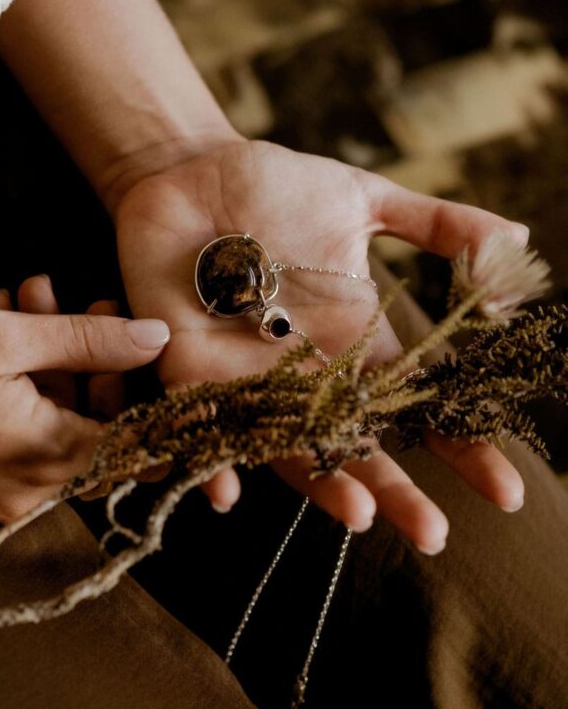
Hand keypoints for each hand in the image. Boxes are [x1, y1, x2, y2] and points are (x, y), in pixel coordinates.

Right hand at [0, 295, 169, 521]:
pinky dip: (25, 380)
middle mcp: (36, 486)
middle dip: (89, 352)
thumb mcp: (5, 339)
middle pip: (96, 420)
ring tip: (27, 297)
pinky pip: (26, 427)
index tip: (152, 353)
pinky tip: (4, 325)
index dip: (153, 393)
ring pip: (58, 415)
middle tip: (77, 300)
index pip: (139, 441)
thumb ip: (91, 340)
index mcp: (51, 458)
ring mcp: (8, 486)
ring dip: (52, 354)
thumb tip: (157, 338)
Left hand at [114, 139, 526, 553]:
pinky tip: (230, 493)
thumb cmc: (276, 189)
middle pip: (353, 442)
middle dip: (393, 490)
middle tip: (433, 535)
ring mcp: (246, 376)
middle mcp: (304, 371)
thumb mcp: (364, 200)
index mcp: (351, 339)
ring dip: (319, 484)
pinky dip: (212, 457)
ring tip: (357, 515)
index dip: (456, 444)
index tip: (504, 489)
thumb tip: (520, 246)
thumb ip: (438, 224)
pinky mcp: (188, 366)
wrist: (192, 172)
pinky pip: (199, 422)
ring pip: (285, 445)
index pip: (412, 404)